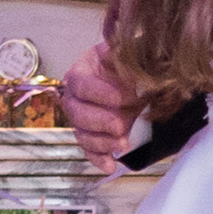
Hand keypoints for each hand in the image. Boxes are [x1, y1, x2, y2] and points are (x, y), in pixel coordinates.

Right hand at [63, 40, 144, 164]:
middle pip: (77, 114)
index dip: (100, 93)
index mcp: (80, 73)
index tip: (125, 97)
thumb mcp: (128, 52)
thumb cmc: (130, 64)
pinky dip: (99, 160)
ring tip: (124, 145)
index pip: (80, 85)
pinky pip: (89, 152)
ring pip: (83, 135)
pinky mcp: (92, 138)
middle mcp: (74, 98)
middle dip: (100, 121)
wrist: (138, 82)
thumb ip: (123, 51)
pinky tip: (111, 166)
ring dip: (102, 143)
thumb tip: (116, 47)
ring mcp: (81, 121)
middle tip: (121, 125)